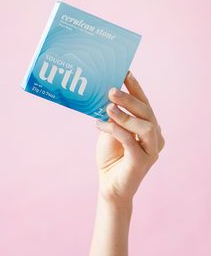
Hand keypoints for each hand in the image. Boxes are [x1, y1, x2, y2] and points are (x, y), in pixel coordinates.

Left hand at [95, 70, 164, 205]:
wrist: (109, 184)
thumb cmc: (110, 155)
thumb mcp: (110, 130)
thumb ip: (113, 115)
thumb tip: (107, 94)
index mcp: (148, 126)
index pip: (144, 103)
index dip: (135, 87)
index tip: (125, 71)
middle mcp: (155, 136)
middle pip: (146, 112)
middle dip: (129, 98)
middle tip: (111, 89)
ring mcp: (151, 150)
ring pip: (144, 126)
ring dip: (126, 115)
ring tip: (108, 107)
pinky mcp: (142, 162)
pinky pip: (131, 142)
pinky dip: (117, 131)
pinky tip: (101, 124)